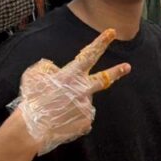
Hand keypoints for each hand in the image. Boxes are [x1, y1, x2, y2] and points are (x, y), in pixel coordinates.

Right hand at [17, 29, 131, 153]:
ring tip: (58, 111)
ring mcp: (87, 106)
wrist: (33, 128)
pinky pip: (81, 117)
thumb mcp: (34, 76)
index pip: (89, 55)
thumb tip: (56, 70)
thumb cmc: (32, 100)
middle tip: (127, 66)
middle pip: (104, 78)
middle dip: (117, 71)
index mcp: (71, 75)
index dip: (101, 42)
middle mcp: (83, 90)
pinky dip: (72, 118)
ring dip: (73, 104)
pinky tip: (61, 120)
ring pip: (83, 101)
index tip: (112, 32)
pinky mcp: (86, 122)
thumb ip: (48, 69)